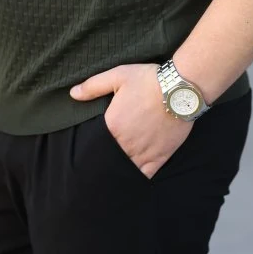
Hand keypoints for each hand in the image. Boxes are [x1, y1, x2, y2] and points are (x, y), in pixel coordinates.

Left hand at [70, 62, 193, 178]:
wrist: (180, 87)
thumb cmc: (148, 80)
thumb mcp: (117, 76)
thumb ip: (93, 86)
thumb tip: (72, 94)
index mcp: (113, 125)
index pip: (97, 144)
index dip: (92, 148)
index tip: (87, 153)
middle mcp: (127, 143)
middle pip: (110, 159)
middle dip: (105, 161)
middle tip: (99, 166)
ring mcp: (144, 152)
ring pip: (127, 169)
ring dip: (120, 170)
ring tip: (112, 174)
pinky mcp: (160, 156)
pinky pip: (146, 174)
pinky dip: (138, 176)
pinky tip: (132, 177)